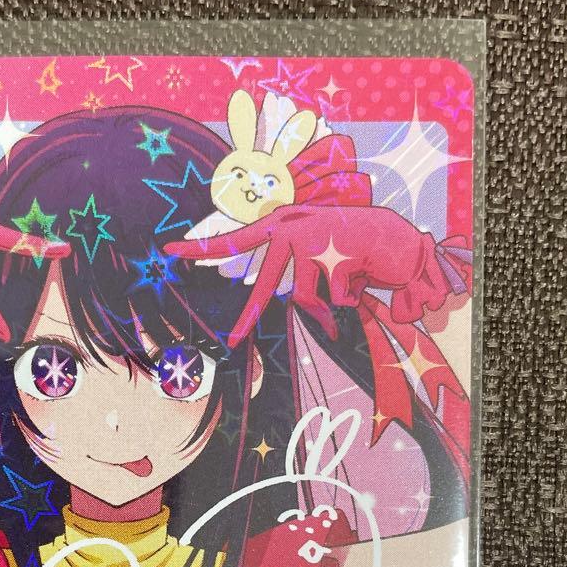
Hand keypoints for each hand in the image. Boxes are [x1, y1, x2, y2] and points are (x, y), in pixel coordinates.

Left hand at [163, 204, 465, 345]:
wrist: (397, 238)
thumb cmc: (350, 253)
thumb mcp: (315, 263)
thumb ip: (290, 276)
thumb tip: (268, 303)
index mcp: (283, 226)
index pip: (236, 238)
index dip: (204, 247)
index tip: (169, 250)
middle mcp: (293, 227)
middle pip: (265, 286)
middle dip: (250, 317)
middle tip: (232, 341)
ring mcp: (315, 238)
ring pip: (304, 298)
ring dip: (325, 309)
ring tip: (345, 290)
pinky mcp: (337, 253)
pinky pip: (333, 300)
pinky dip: (347, 302)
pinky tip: (361, 281)